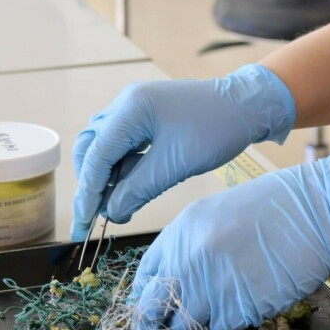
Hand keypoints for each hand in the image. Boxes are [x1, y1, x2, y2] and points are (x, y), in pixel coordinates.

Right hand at [70, 64, 294, 240]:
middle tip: (95, 217)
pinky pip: (123, 145)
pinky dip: (123, 169)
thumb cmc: (215, 129)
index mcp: (130, 109)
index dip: (88, 192)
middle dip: (91, 182)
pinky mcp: (147, 118)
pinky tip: (130, 191)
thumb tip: (110, 212)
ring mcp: (136, 109)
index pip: (96, 155)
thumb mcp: (175, 165)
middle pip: (91, 147)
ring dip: (107, 177)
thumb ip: (137, 190)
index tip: (83, 224)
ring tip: (116, 207)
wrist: (246, 106)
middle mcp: (126, 104)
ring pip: (105, 147)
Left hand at [130, 150, 329, 329]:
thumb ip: (189, 247)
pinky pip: (222, 328)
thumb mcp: (216, 214)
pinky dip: (232, 321)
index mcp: (181, 231)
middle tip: (171, 324)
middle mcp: (189, 259)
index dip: (146, 295)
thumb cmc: (272, 208)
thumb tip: (172, 282)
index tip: (150, 307)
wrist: (314, 212)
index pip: (145, 275)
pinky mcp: (239, 307)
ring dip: (200, 321)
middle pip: (154, 308)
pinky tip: (249, 298)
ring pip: (186, 326)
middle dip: (161, 319)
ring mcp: (212, 285)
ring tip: (225, 300)